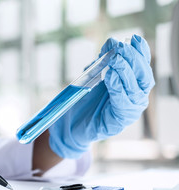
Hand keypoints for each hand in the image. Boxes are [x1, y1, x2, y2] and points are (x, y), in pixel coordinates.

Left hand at [48, 35, 154, 158]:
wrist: (70, 126)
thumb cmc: (83, 102)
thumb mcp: (92, 77)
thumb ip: (101, 64)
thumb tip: (109, 45)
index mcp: (132, 85)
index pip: (142, 66)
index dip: (140, 52)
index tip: (133, 38)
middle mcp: (135, 98)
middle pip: (143, 76)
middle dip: (133, 59)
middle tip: (121, 48)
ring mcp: (129, 111)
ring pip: (136, 89)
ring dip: (126, 72)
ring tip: (116, 60)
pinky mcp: (119, 121)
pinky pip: (123, 103)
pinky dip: (118, 88)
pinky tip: (111, 77)